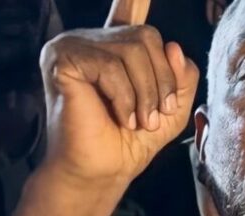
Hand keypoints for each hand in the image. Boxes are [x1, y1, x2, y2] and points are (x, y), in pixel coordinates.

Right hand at [39, 3, 198, 188]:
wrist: (102, 171)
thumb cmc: (131, 142)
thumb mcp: (171, 107)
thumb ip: (181, 75)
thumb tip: (173, 47)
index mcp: (115, 47)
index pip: (128, 9)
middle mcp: (92, 40)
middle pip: (147, 36)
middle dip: (161, 80)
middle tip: (155, 115)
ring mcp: (74, 46)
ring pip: (132, 49)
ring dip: (146, 92)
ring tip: (139, 121)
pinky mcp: (62, 59)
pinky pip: (111, 65)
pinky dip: (125, 96)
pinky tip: (122, 117)